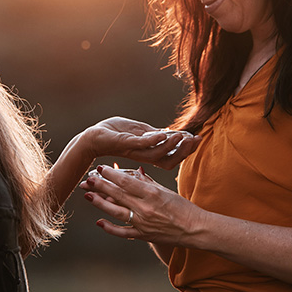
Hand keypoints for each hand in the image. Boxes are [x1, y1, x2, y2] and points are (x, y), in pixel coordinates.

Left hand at [80, 165, 205, 243]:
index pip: (126, 182)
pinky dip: (110, 228)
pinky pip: (123, 232)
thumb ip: (149, 183)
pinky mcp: (143, 235)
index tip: (100, 168)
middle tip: (88, 179)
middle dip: (101, 186)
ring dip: (100, 203)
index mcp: (152, 194)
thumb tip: (135, 172)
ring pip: (116, 212)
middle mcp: (145, 208)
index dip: (111, 174)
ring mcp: (143, 223)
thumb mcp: (166, 191)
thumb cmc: (184, 208)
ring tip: (88, 196)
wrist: (195, 229)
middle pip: (118, 194)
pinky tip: (99, 222)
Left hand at [85, 117, 200, 169]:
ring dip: (172, 144)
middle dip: (184, 150)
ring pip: (159, 154)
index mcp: (149, 155)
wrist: (94, 137)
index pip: (173, 156)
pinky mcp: (126, 144)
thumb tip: (171, 133)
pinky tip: (164, 133)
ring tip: (182, 136)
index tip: (197, 138)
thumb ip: (153, 134)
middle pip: (170, 159)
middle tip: (194, 139)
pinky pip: (143, 145)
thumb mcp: (140, 132)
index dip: (186, 150)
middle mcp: (144, 158)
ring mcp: (135, 152)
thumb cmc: (115, 134)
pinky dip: (155, 140)